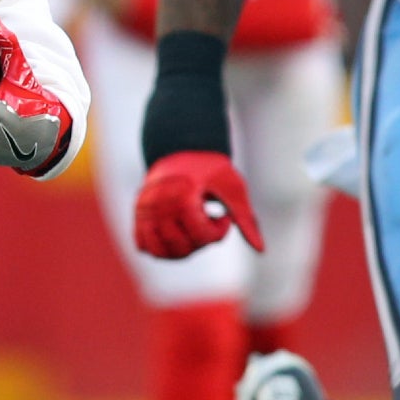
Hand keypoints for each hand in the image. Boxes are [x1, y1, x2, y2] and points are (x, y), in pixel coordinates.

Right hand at [134, 151, 264, 258]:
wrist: (181, 148)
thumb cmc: (211, 168)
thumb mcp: (233, 189)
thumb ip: (246, 219)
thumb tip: (261, 250)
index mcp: (182, 195)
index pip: (200, 235)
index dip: (219, 232)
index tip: (224, 215)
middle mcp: (159, 204)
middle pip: (181, 246)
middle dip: (202, 242)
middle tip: (208, 222)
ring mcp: (145, 210)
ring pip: (159, 251)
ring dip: (181, 251)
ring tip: (193, 232)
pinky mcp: (138, 214)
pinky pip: (143, 245)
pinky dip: (160, 248)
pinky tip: (178, 235)